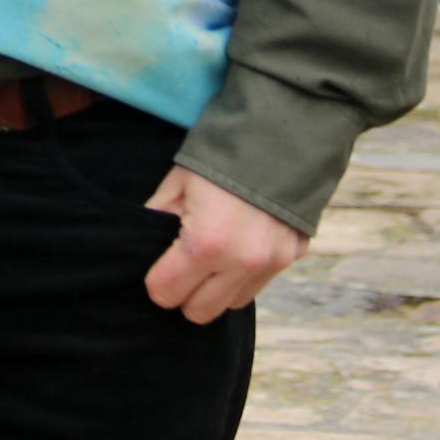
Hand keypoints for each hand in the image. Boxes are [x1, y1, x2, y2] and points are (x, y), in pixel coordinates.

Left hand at [142, 169, 306, 322]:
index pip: (164, 293)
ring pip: (232, 303)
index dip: (156, 279)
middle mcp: (243, 262)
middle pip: (199, 312)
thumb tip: (146, 247)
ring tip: (215, 251)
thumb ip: (157, 220)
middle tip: (183, 262)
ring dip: (218, 287)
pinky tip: (241, 241)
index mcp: (206, 243)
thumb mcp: (178, 182)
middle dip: (185, 291)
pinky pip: (260, 282)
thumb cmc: (221, 153)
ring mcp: (272, 262)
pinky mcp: (294, 255)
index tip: (159, 262)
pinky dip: (246, 272)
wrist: (281, 128)